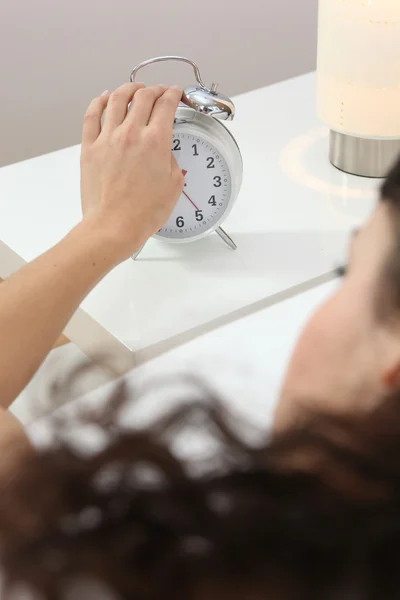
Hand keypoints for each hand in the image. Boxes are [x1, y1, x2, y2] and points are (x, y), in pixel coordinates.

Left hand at [80, 83, 183, 260]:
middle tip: (159, 92)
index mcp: (156, 141)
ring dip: (128, 89)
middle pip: (143, 96)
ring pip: (116, 99)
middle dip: (154, 89)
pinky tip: (104, 98)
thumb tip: (164, 151)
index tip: (175, 93)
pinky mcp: (89, 148)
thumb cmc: (142, 213)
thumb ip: (171, 160)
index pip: (166, 104)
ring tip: (134, 89)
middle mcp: (131, 134)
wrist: (114, 226)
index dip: (173, 94)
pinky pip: (91, 115)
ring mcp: (107, 139)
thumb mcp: (173, 185)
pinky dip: (98, 101)